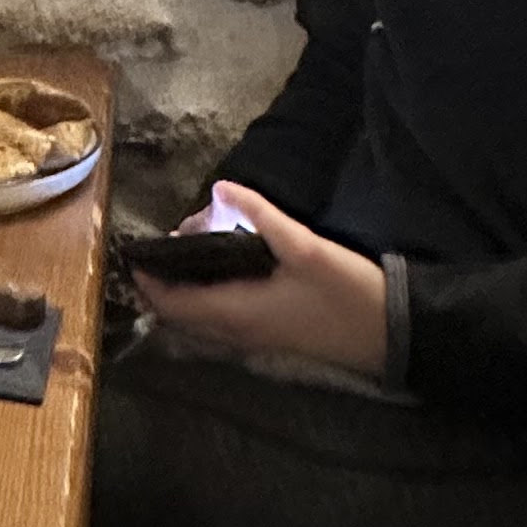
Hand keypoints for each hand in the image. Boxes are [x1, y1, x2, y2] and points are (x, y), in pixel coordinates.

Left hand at [133, 182, 389, 375]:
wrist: (391, 333)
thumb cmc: (346, 292)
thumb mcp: (305, 247)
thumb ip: (261, 216)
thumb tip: (222, 187)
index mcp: (235, 313)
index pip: (170, 302)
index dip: (147, 277)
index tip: (135, 246)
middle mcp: (235, 333)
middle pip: (180, 312)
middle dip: (165, 278)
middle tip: (168, 237)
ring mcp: (253, 339)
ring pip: (200, 317)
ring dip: (187, 287)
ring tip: (192, 244)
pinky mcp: (269, 335)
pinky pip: (220, 318)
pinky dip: (208, 294)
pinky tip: (224, 264)